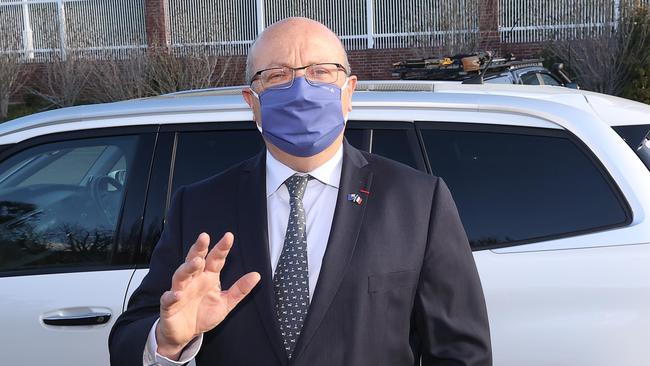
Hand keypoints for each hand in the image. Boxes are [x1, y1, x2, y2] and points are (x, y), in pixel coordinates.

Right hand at [155, 232, 259, 359]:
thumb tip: (256, 275)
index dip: (221, 248)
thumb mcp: (226, 303)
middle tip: (204, 237)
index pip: (216, 259)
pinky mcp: (169, 305)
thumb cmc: (203, 314)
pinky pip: (168, 299)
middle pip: (195, 260)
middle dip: (199, 249)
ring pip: (181, 276)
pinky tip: (178, 294)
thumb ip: (239, 290)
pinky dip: (172, 296)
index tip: (229, 236)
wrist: (185, 333)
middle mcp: (194, 280)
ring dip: (188, 268)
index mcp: (208, 277)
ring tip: (197, 262)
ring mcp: (180, 291)